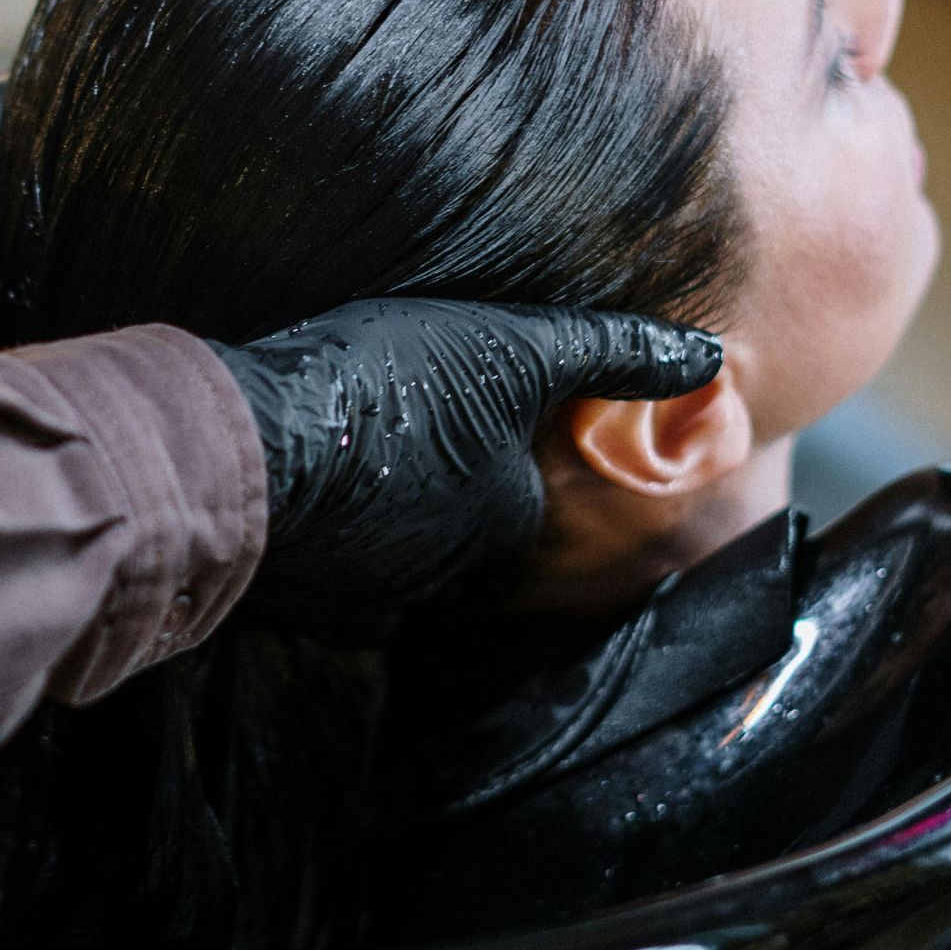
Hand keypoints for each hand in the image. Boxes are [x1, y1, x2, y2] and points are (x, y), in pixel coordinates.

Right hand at [212, 298, 721, 630]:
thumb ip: (608, 350)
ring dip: (376, 518)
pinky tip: (296, 489)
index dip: (492, 459)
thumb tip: (710, 356)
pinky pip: (324, 570)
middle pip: (453, 536)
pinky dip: (320, 537)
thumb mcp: (509, 349)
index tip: (455, 418)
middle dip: (432, 497)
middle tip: (399, 436)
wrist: (240, 447)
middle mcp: (444, 582)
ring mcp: (366, 598)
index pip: (517, 503)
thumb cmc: (385, 389)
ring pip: (389, 556)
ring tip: (348, 454)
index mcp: (502, 528)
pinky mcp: (296, 600)